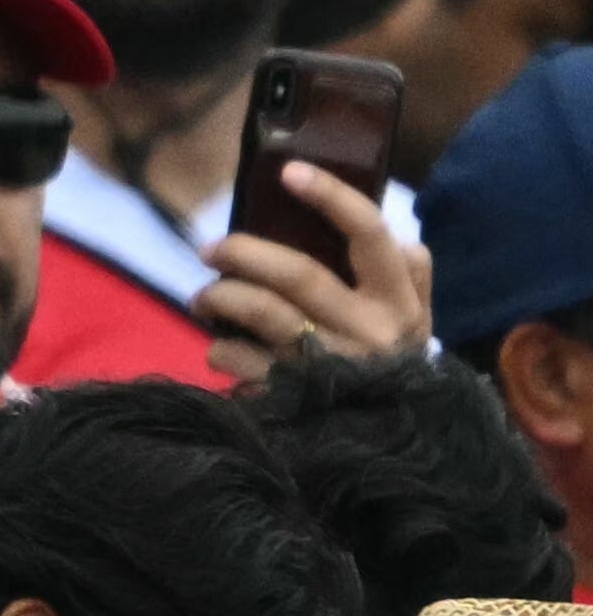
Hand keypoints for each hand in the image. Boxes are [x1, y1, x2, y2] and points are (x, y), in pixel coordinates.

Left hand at [199, 165, 432, 379]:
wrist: (390, 443)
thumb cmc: (387, 364)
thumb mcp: (413, 319)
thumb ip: (409, 274)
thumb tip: (394, 234)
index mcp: (397, 301)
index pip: (369, 234)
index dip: (331, 198)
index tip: (290, 172)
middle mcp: (367, 331)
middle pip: (299, 275)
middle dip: (246, 253)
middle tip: (210, 248)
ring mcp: (329, 366)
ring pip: (264, 315)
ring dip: (220, 298)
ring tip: (202, 297)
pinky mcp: (292, 397)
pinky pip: (241, 362)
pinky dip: (220, 350)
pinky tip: (219, 347)